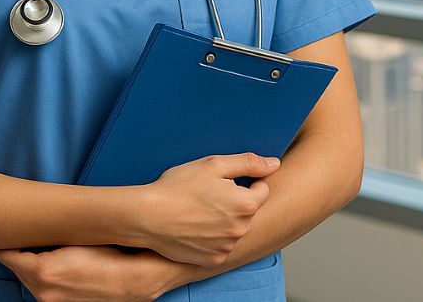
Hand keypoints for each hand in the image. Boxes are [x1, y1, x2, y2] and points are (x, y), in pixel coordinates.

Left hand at [0, 244, 169, 301]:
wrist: (133, 281)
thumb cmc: (109, 255)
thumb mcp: (76, 238)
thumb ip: (49, 235)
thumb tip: (33, 227)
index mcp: (43, 272)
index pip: (8, 256)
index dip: (9, 241)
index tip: (12, 231)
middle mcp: (43, 293)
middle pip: (17, 269)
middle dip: (23, 254)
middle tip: (32, 236)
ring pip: (30, 282)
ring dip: (34, 268)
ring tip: (49, 252)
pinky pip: (44, 291)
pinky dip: (46, 280)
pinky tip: (60, 268)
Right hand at [136, 153, 279, 265]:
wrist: (148, 217)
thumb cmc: (178, 187)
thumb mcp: (214, 164)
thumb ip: (248, 163)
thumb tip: (274, 164)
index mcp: (246, 204)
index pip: (262, 189)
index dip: (246, 181)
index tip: (226, 182)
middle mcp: (241, 229)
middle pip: (249, 211)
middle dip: (235, 202)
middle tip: (209, 195)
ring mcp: (227, 246)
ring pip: (235, 229)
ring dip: (225, 221)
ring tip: (200, 211)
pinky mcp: (214, 259)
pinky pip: (222, 246)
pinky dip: (214, 238)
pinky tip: (196, 227)